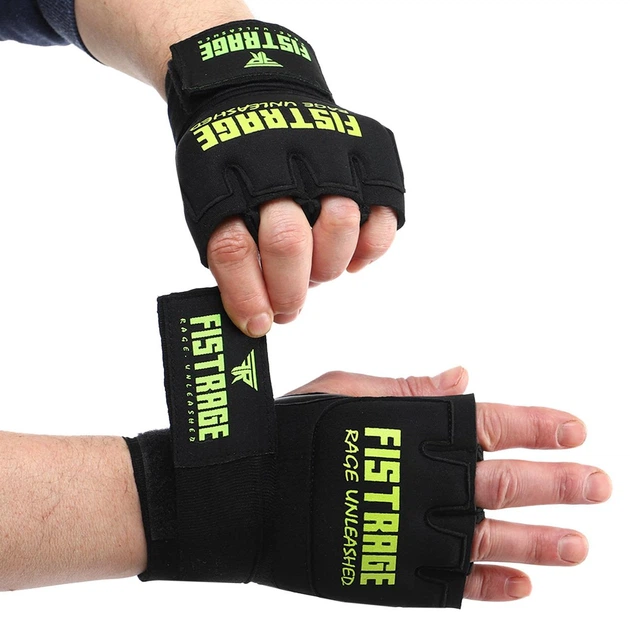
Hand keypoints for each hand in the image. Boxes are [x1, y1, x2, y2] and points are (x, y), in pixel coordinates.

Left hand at [165, 20, 403, 337]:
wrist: (256, 96)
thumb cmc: (233, 168)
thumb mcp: (208, 203)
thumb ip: (230, 258)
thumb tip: (255, 321)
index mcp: (226, 179)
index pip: (233, 249)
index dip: (247, 298)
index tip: (258, 325)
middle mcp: (278, 163)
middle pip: (287, 241)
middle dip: (289, 290)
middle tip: (288, 306)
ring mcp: (327, 156)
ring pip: (341, 225)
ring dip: (328, 265)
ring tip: (317, 268)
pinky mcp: (367, 157)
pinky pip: (382, 219)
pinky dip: (369, 249)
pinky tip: (350, 253)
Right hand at [288, 366, 612, 601]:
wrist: (242, 494)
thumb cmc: (290, 432)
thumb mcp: (345, 393)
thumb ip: (408, 391)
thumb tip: (464, 377)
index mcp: (411, 430)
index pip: (490, 424)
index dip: (538, 427)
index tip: (577, 430)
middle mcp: (421, 480)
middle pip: (504, 483)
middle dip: (559, 484)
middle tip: (599, 485)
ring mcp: (410, 532)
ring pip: (492, 539)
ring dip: (542, 542)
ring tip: (581, 543)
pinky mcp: (393, 575)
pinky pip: (453, 584)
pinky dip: (491, 586)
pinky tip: (523, 586)